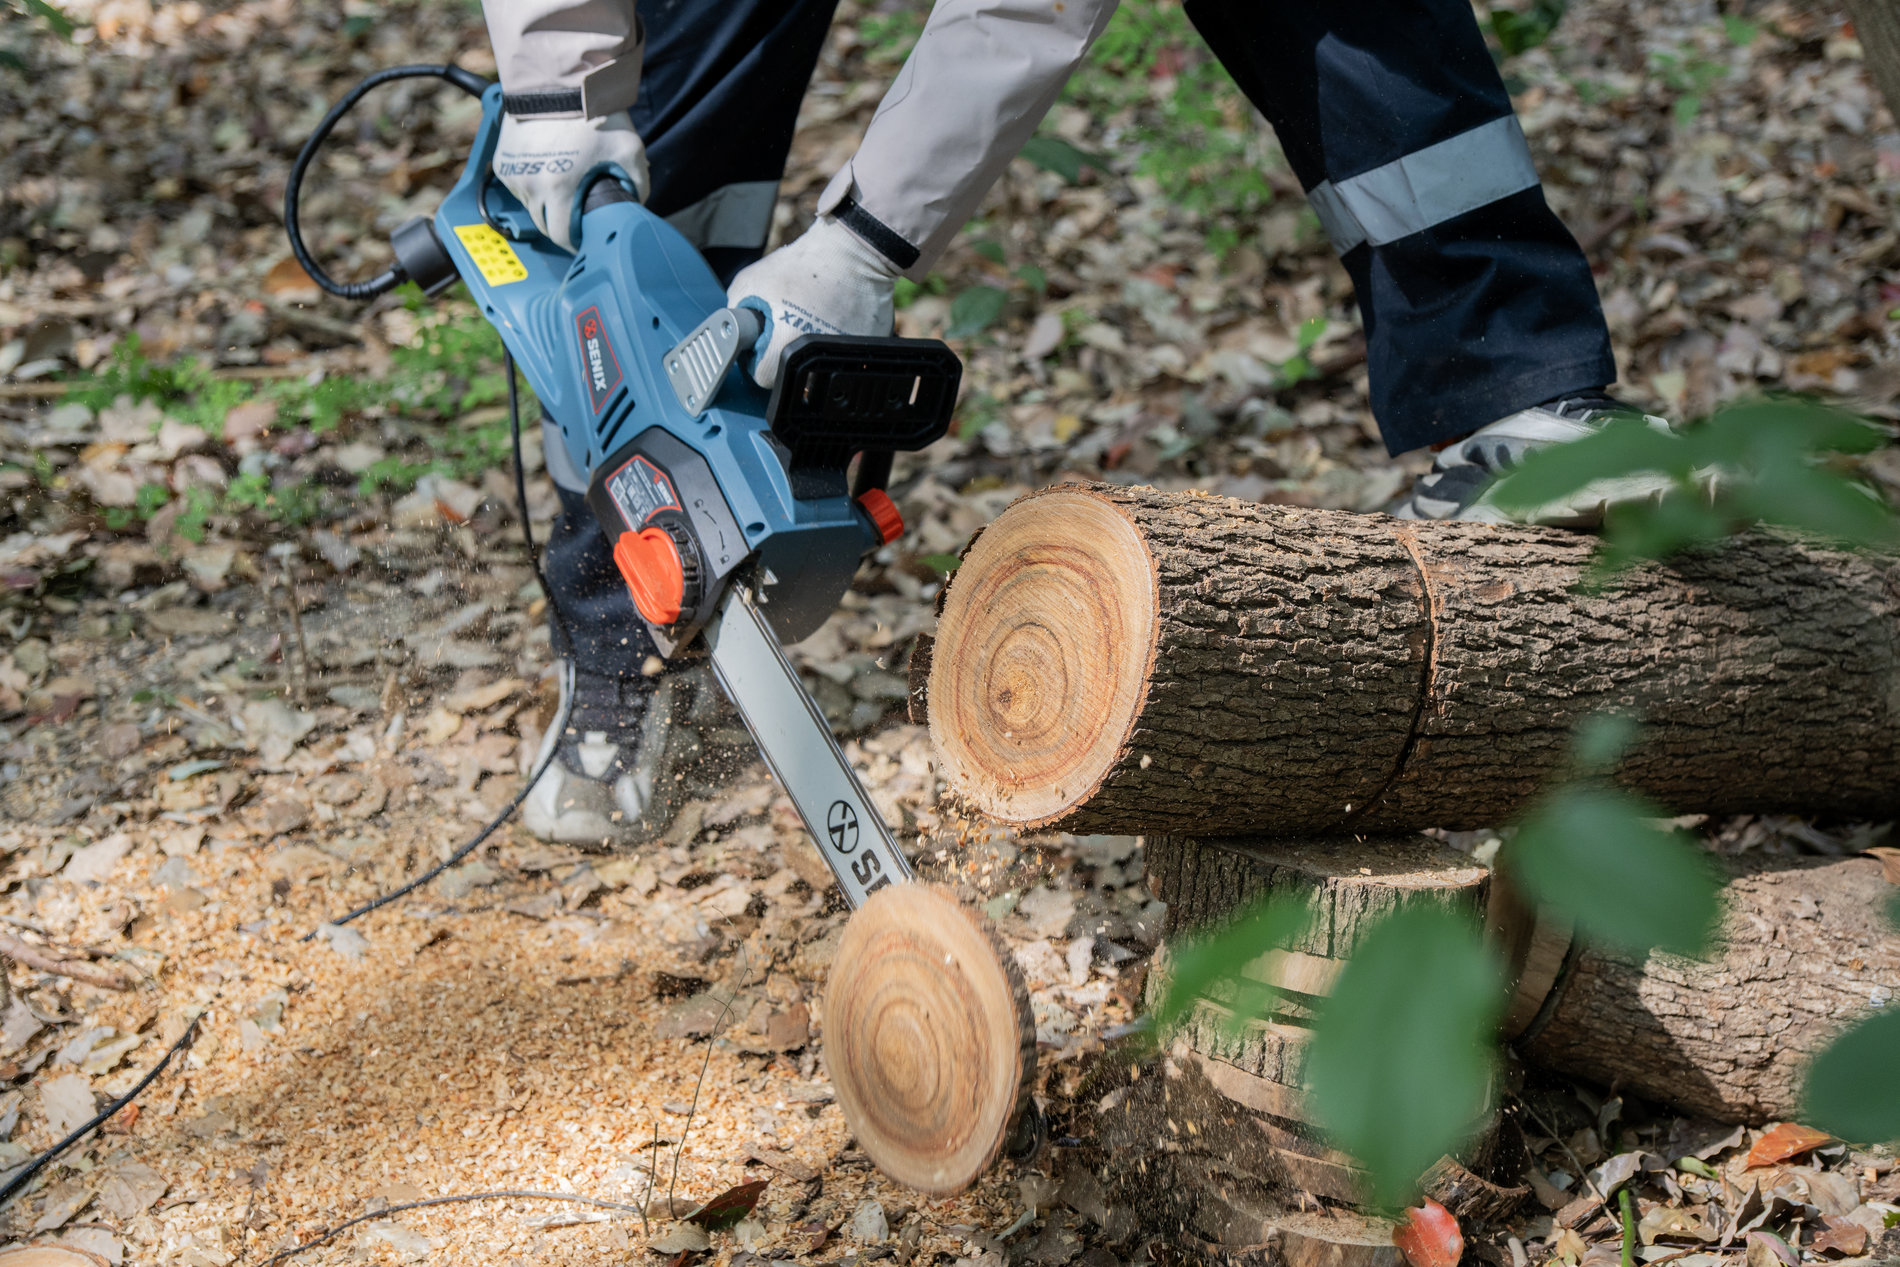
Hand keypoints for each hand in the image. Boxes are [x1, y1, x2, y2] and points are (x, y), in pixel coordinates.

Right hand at [493, 113, 648, 250]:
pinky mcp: (504, 162)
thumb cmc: (595, 115)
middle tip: (578, 213)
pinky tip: (549, 168)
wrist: (559, 81)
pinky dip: (533, 185)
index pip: (562, 236)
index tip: (584, 239)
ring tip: (565, 184)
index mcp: (559, 189)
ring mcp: (514, 174)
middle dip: (562, 224)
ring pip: (531, 206)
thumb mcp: (629, 151)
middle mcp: (531, 185)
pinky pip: (520, 186)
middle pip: (545, 224)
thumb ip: (638, 185)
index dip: (576, 241)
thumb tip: (634, 207)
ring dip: (547, 204)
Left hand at [726, 216, 902, 388]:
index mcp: (786, 345)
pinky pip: (840, 350)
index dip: (756, 357)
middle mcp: (817, 357)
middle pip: (789, 372)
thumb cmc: (802, 264)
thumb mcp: (750, 282)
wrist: (853, 251)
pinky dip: (832, 336)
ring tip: (809, 313)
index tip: (760, 341)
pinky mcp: (865, 346)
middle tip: (786, 321)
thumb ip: (735, 313)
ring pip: (816, 363)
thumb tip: (733, 334)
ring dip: (807, 344)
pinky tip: (830, 312)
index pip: (762, 376)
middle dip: (781, 351)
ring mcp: (845, 354)